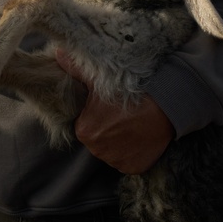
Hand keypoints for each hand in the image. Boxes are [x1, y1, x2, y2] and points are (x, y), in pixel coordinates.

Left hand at [56, 50, 173, 174]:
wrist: (165, 106)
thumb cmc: (130, 92)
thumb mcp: (100, 78)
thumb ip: (75, 69)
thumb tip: (57, 54)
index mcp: (84, 130)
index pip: (85, 126)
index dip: (96, 117)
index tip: (109, 109)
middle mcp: (97, 150)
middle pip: (98, 140)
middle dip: (107, 130)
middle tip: (122, 115)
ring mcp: (116, 161)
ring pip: (112, 151)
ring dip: (119, 142)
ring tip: (132, 125)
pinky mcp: (134, 168)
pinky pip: (128, 161)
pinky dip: (133, 152)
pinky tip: (140, 137)